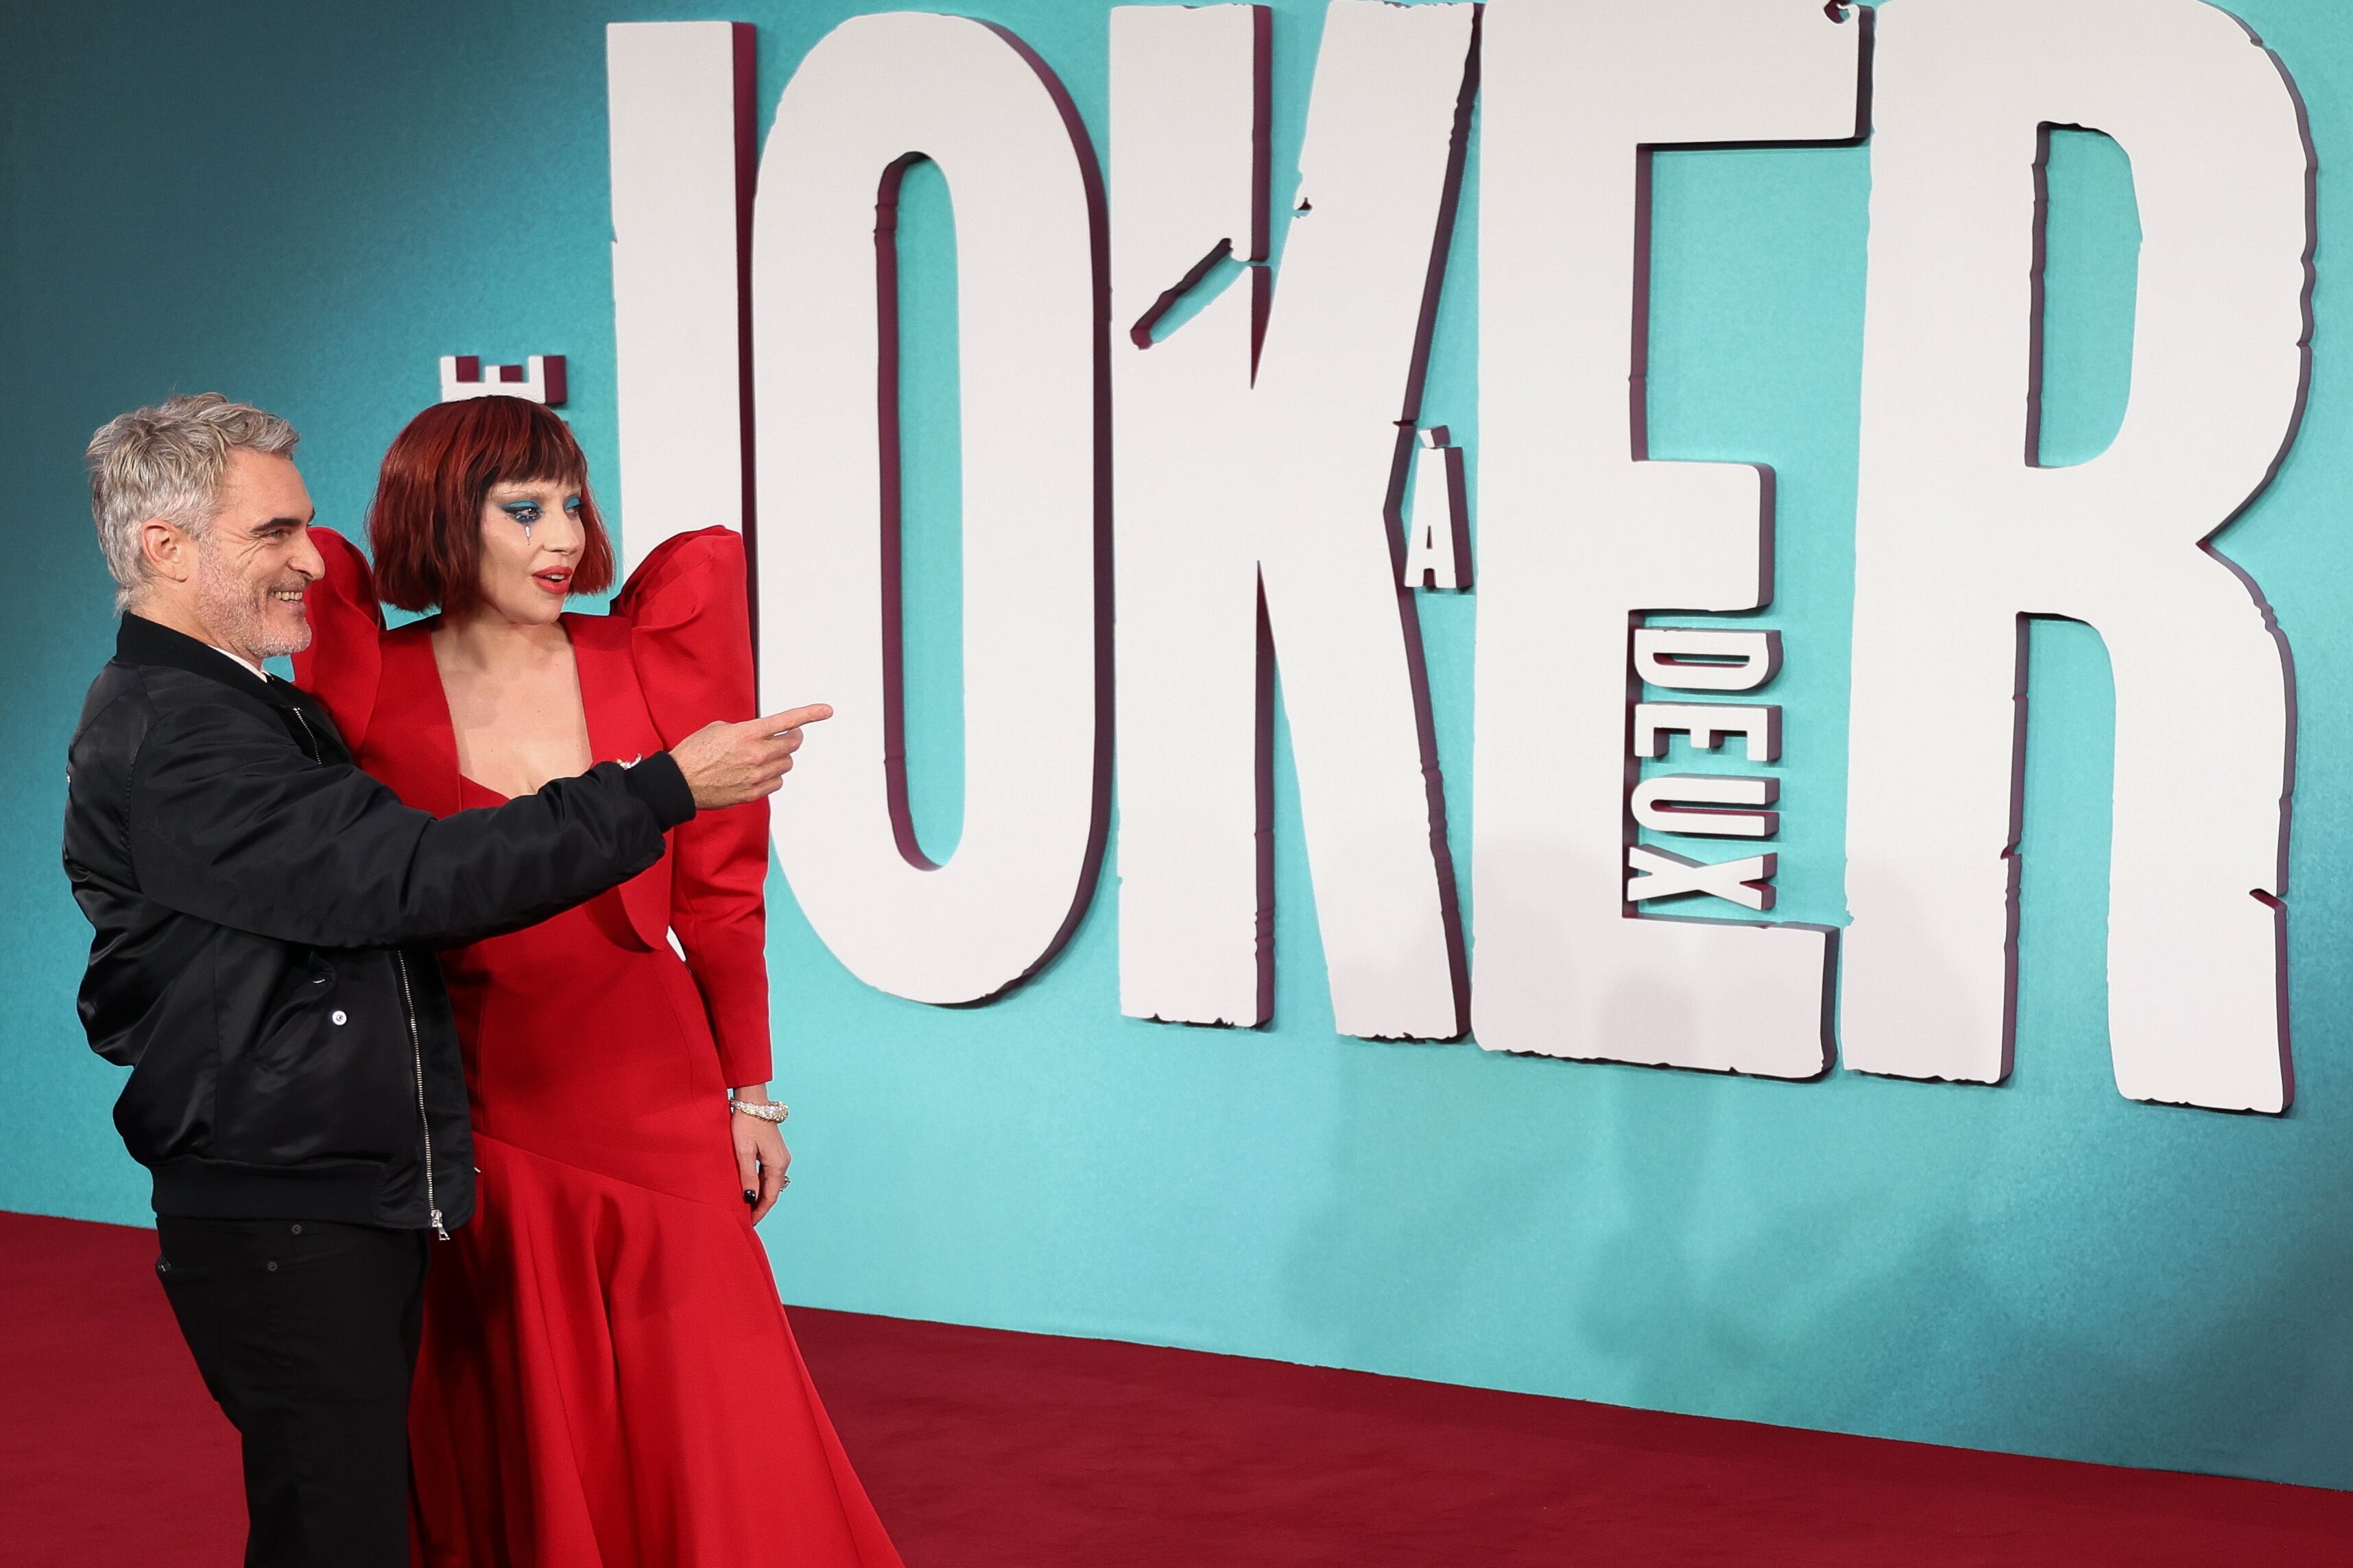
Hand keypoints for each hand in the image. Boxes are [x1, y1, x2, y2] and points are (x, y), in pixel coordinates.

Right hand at [670, 704, 831, 809]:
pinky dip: (773, 777)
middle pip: (792, 745)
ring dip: (780, 758)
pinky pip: (777, 783)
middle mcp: (756, 755)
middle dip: (792, 738)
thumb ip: (745, 730)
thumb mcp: (718, 729)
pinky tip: (759, 773)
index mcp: (747, 733)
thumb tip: (757, 735)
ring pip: (786, 764)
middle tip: (787, 736)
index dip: (810, 714)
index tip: (826, 710)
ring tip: (763, 756)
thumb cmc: (694, 753)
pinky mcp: (753, 793)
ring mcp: (756, 776)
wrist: (680, 782)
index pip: (786, 721)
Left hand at [732, 1094, 791, 1223]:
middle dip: (759, 1206)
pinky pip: (769, 1174)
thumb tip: (749, 1199)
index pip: (770, 1197)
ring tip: (744, 1207)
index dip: (759, 1212)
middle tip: (744, 1219)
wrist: (752, 1100)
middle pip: (772, 1192)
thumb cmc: (745, 1124)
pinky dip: (760, 1184)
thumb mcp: (742, 1152)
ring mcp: (780, 1156)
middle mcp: (783, 1162)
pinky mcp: (775, 1151)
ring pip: (771, 1183)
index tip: (747, 1224)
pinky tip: (749, 1188)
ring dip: (760, 1196)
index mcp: (777, 1164)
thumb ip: (747, 1177)